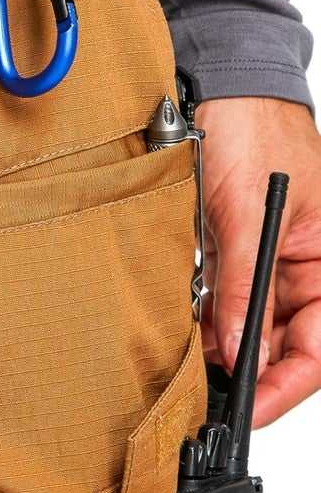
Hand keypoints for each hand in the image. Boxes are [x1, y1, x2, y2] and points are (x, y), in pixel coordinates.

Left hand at [199, 95, 320, 426]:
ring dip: (222, 345)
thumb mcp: (246, 213)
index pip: (319, 348)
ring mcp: (270, 261)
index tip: (246, 409)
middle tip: (203, 394)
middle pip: (284, 344)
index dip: (285, 386)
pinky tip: (185, 329)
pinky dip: (207, 316)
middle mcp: (306, 267)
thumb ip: (244, 284)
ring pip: (250, 326)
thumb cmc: (255, 130)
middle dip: (246, 370)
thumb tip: (239, 350)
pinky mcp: (234, 250)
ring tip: (189, 364)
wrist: (221, 84)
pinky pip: (226, 298)